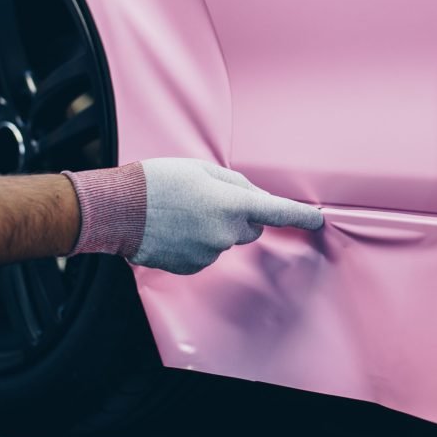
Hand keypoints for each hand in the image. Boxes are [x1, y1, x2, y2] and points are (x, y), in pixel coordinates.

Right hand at [63, 159, 323, 274]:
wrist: (118, 210)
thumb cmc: (158, 182)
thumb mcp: (201, 169)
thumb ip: (236, 184)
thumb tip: (254, 198)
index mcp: (233, 204)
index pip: (278, 212)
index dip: (301, 216)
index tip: (318, 219)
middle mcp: (227, 233)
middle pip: (251, 227)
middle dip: (240, 215)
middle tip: (210, 199)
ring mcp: (211, 253)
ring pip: (227, 240)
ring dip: (216, 228)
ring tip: (184, 213)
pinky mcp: (194, 267)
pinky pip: (208, 253)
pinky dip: (199, 242)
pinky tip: (176, 229)